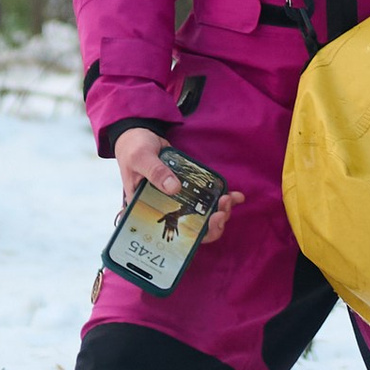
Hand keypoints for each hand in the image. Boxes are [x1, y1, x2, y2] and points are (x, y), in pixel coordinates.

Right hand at [113, 122, 240, 237]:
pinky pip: (204, 197)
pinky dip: (221, 198)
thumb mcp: (141, 158)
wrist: (139, 134)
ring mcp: (177, 199)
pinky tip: (236, 195)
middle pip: (192, 228)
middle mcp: (164, 209)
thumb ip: (155, 172)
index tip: (211, 221)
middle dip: (213, 223)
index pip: (171, 234)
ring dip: (220, 211)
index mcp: (148, 210)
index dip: (195, 235)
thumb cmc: (133, 148)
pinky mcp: (187, 187)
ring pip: (201, 215)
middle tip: (223, 208)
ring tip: (230, 198)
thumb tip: (174, 188)